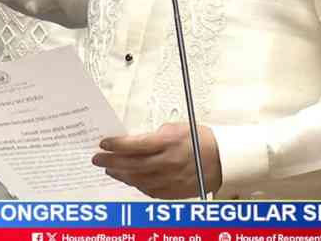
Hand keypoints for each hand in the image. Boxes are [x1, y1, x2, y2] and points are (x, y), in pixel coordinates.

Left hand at [92, 123, 222, 198]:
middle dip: (110, 161)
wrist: (223, 160)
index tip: (103, 143)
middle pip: (131, 165)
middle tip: (97, 159)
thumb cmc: (200, 140)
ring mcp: (170, 180)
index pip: (135, 145)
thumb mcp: (175, 129)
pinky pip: (148, 190)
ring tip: (109, 169)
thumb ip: (153, 136)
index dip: (116, 145)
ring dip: (120, 174)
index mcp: (168, 144)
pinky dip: (136, 184)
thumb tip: (132, 141)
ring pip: (137, 180)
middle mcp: (168, 163)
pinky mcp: (173, 192)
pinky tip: (128, 178)